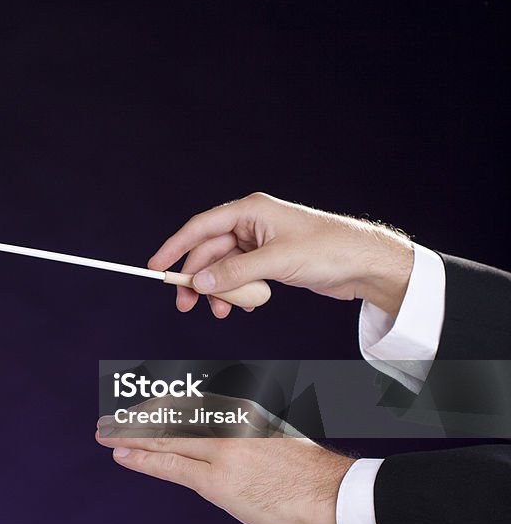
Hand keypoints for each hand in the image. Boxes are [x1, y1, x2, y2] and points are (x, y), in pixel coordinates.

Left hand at [95, 429, 354, 523]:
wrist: (335, 495)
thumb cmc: (311, 476)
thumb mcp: (274, 441)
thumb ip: (246, 439)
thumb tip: (223, 448)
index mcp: (241, 413)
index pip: (188, 404)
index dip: (158, 408)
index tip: (138, 410)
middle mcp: (227, 424)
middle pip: (170, 416)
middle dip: (136, 419)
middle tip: (109, 420)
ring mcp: (220, 451)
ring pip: (164, 438)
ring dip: (130, 436)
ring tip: (105, 434)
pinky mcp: (217, 480)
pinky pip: (171, 465)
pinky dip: (143, 458)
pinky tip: (123, 454)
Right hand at [149, 192, 413, 317]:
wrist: (365, 264)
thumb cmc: (329, 249)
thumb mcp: (277, 261)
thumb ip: (235, 272)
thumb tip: (201, 282)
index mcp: (250, 211)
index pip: (201, 227)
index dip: (176, 246)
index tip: (157, 267)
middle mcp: (252, 224)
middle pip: (210, 252)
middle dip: (198, 279)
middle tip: (186, 304)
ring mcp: (260, 244)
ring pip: (225, 269)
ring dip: (220, 291)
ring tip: (223, 312)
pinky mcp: (270, 262)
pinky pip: (241, 278)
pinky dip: (238, 293)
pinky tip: (246, 306)